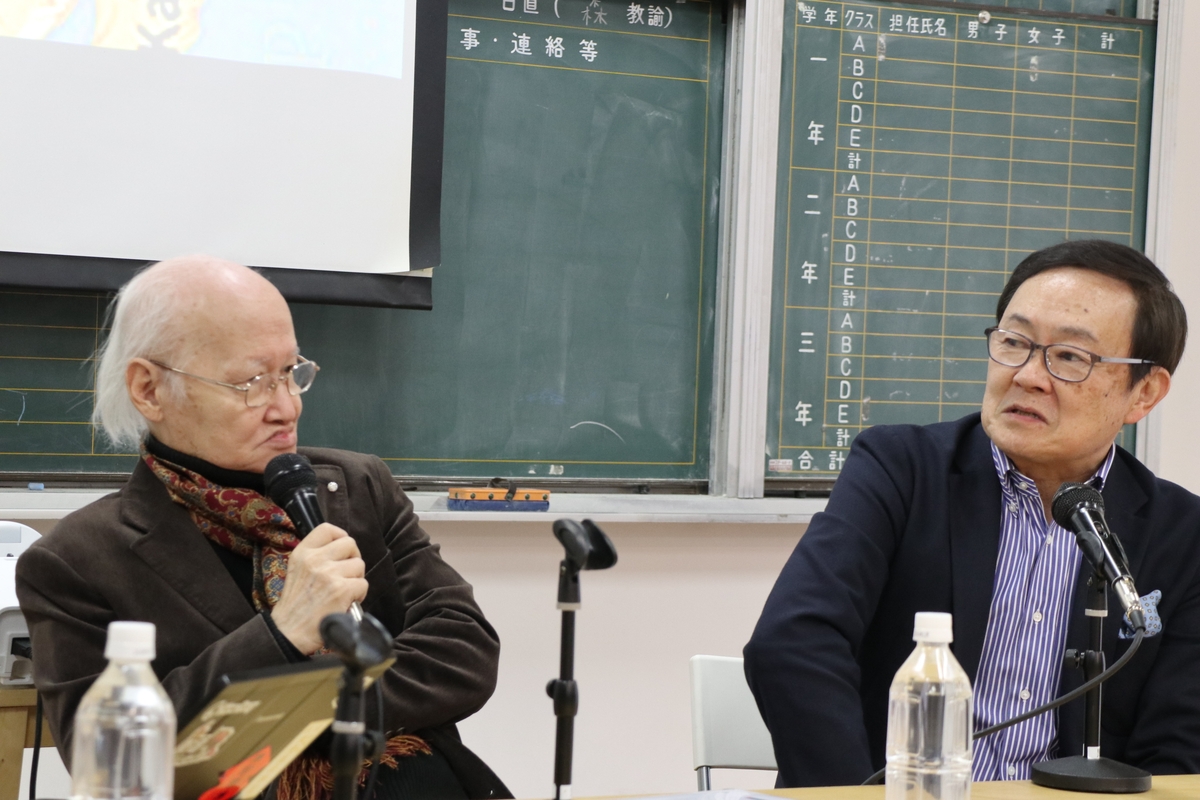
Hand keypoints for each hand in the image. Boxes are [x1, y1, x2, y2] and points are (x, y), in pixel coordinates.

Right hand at [270, 523, 367, 653]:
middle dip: (352, 559)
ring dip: (356, 579)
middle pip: (350, 544)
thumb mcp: (296, 571)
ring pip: (359, 565)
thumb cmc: (296, 606)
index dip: (340, 537)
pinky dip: (359, 595)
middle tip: (345, 574)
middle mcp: (315, 560)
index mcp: (302, 553)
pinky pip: (363, 584)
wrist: (289, 632)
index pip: (328, 529)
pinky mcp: (341, 590)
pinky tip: (346, 602)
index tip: (342, 550)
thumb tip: (341, 549)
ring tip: (343, 591)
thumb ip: (315, 557)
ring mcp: (329, 574)